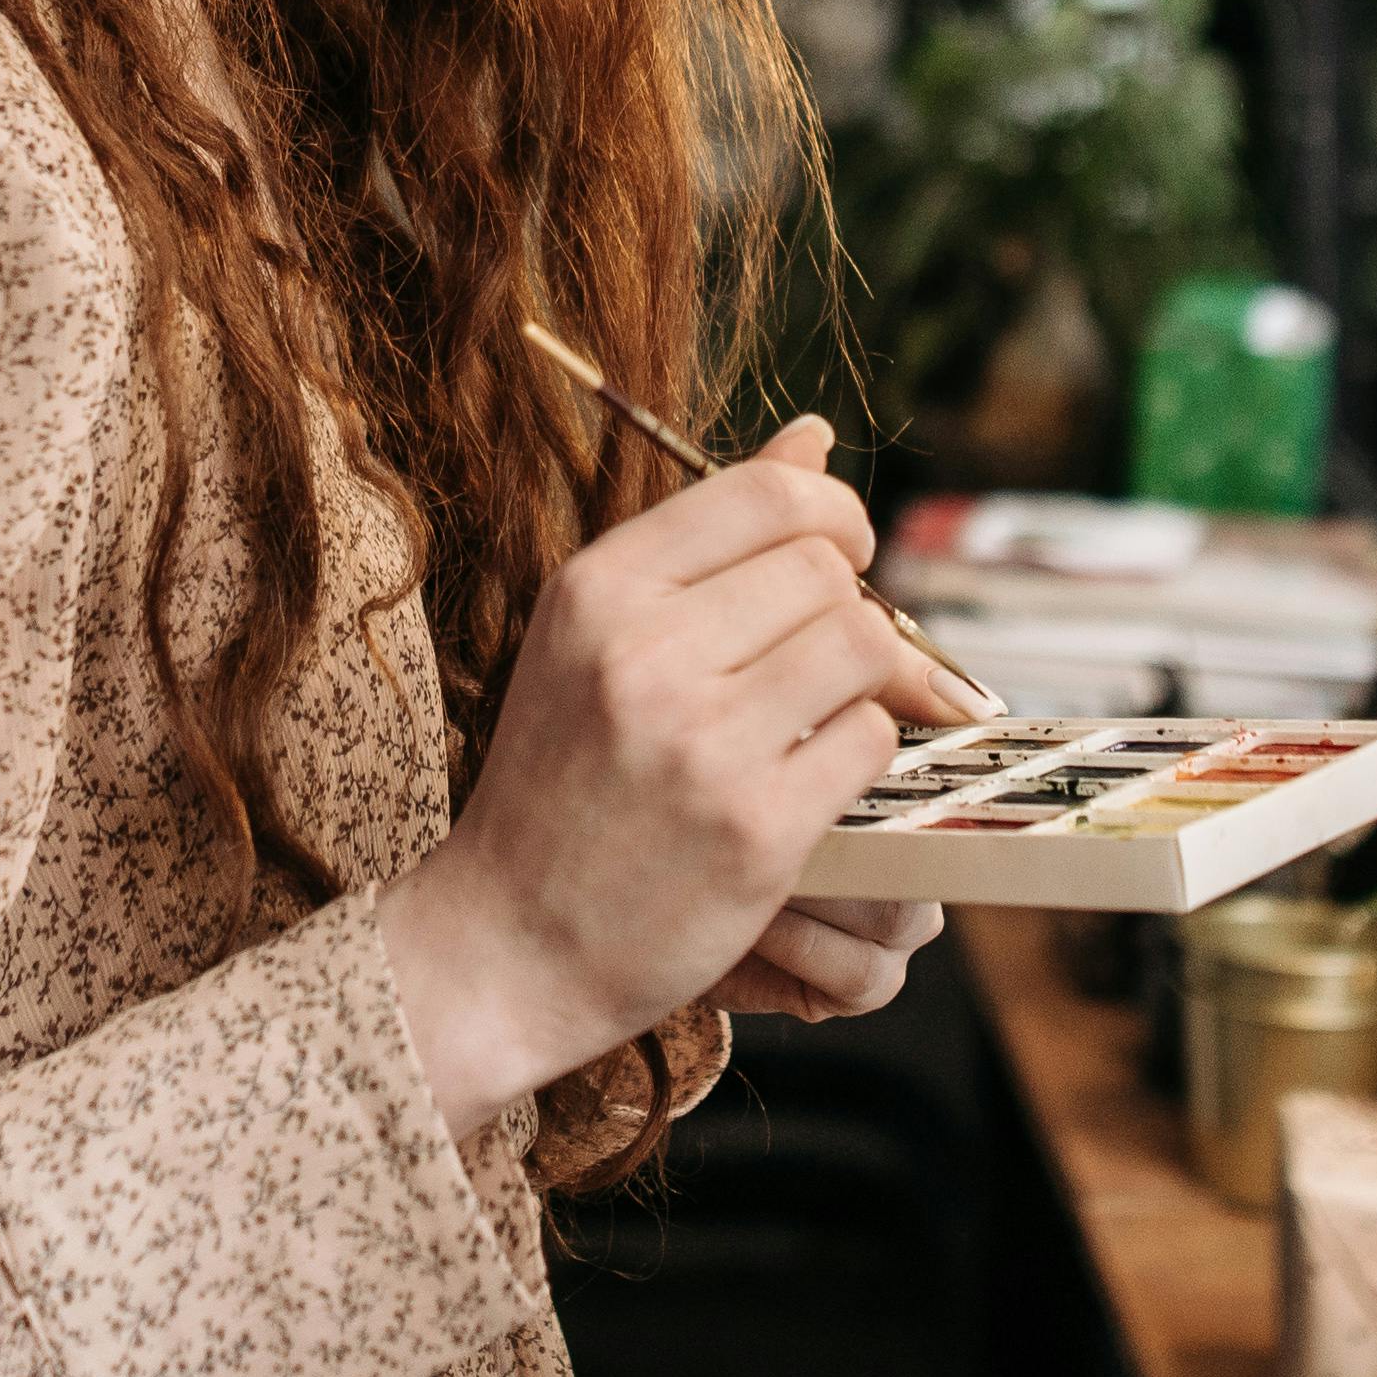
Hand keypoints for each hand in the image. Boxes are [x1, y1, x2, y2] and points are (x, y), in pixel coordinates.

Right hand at [379, 416, 978, 1138]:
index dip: (832, 513)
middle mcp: (642, 653)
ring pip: (863, 648)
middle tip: (825, 654)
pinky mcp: (757, 831)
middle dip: (850, 605)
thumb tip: (815, 433)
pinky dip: (860, 753)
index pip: (769, 495)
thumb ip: (708, 534)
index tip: (840, 553)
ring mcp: (702, 744)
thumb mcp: (597, 636)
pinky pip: (868, 741)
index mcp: (596, 589)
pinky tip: (811, 777)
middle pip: (827, 572)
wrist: (508, 943)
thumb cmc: (560, 779)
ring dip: (866, 680)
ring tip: (819, 712)